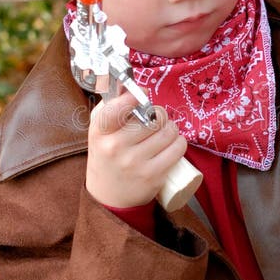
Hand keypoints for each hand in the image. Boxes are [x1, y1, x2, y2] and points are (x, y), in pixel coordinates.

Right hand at [85, 90, 187, 207]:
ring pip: (168, 131)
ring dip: (172, 128)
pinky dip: (179, 142)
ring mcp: (134, 162)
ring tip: (165, 133)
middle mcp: (115, 147)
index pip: (117, 107)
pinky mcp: (153, 175)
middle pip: (151, 117)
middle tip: (156, 121)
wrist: (108, 197)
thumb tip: (128, 82)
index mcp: (100, 132)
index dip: (134, 97)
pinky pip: (177, 148)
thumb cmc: (107, 156)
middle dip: (159, 116)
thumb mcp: (100, 131)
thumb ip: (110, 105)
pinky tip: (173, 143)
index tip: (143, 95)